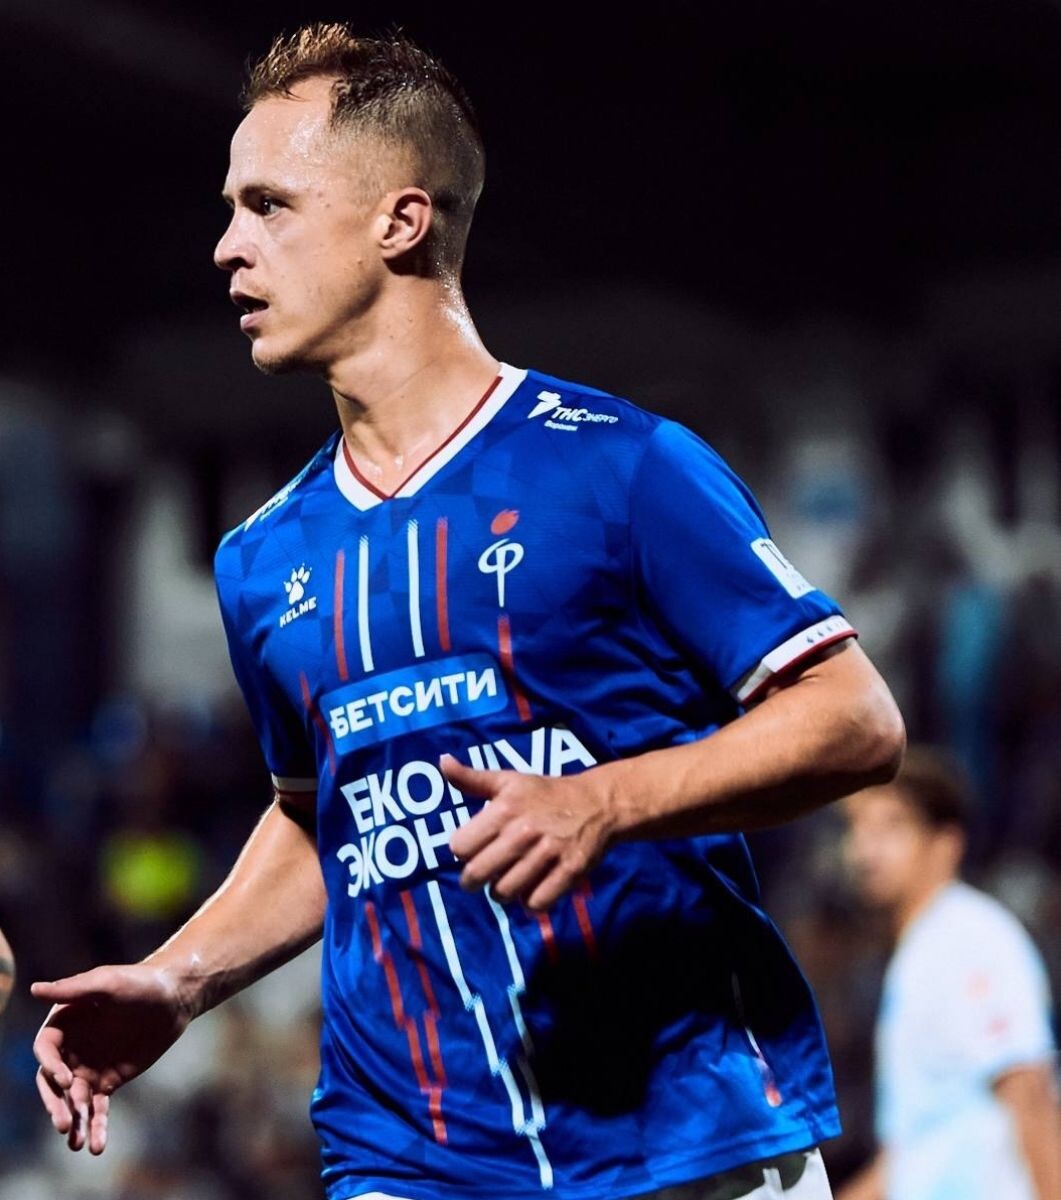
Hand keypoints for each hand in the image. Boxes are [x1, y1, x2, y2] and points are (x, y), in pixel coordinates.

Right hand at [31, 963, 193, 1153]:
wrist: (175, 998)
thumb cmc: (140, 982)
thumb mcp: (108, 982)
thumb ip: (73, 988)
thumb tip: (34, 989)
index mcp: (64, 1023)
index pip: (45, 1050)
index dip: (51, 1066)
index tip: (67, 1080)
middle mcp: (70, 1049)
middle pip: (52, 1082)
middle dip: (55, 1104)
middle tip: (63, 1123)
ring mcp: (88, 1067)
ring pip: (72, 1099)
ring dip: (72, 1121)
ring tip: (76, 1143)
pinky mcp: (108, 1081)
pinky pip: (97, 1107)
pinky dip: (95, 1126)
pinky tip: (96, 1146)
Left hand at [442, 756, 617, 908]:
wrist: (597, 803)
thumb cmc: (545, 793)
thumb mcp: (509, 780)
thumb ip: (472, 778)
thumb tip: (442, 762)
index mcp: (504, 808)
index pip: (460, 846)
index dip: (463, 850)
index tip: (474, 849)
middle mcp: (523, 831)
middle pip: (477, 874)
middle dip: (473, 880)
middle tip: (482, 876)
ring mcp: (548, 852)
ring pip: (504, 893)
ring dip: (502, 892)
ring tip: (508, 880)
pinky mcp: (570, 871)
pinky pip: (536, 903)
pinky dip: (531, 902)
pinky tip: (533, 888)